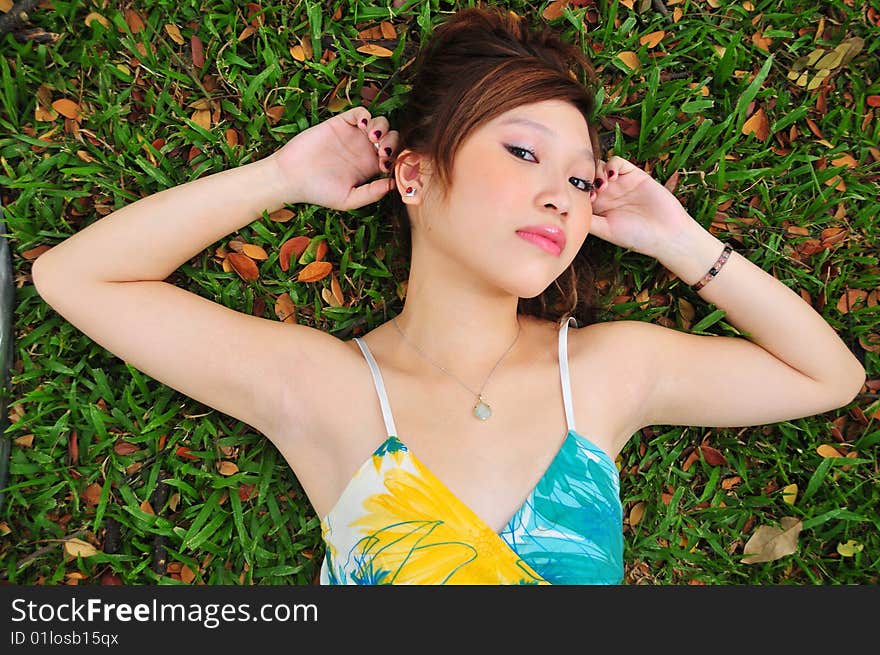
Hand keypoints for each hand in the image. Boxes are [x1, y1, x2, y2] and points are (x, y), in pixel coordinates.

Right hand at [268, 105, 397, 210]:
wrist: (291, 177)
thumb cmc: (319, 192)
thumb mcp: (349, 199)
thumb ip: (372, 193)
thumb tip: (393, 186)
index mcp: (369, 168)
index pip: (394, 157)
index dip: (396, 159)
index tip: (386, 166)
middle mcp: (364, 150)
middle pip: (392, 138)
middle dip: (393, 142)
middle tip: (382, 151)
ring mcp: (353, 135)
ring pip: (380, 122)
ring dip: (383, 128)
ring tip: (372, 138)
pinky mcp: (340, 123)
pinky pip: (360, 112)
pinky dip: (366, 115)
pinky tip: (363, 126)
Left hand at [587, 155, 702, 260]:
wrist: (666, 233)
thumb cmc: (636, 236)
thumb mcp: (606, 230)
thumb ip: (588, 220)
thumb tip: (568, 212)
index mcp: (598, 208)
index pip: (579, 192)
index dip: (576, 191)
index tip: (578, 199)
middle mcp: (607, 194)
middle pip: (587, 177)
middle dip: (585, 179)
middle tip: (590, 191)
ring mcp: (620, 184)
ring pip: (599, 167)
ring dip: (596, 172)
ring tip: (602, 186)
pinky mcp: (634, 174)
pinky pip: (617, 162)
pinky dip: (612, 165)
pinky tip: (613, 176)